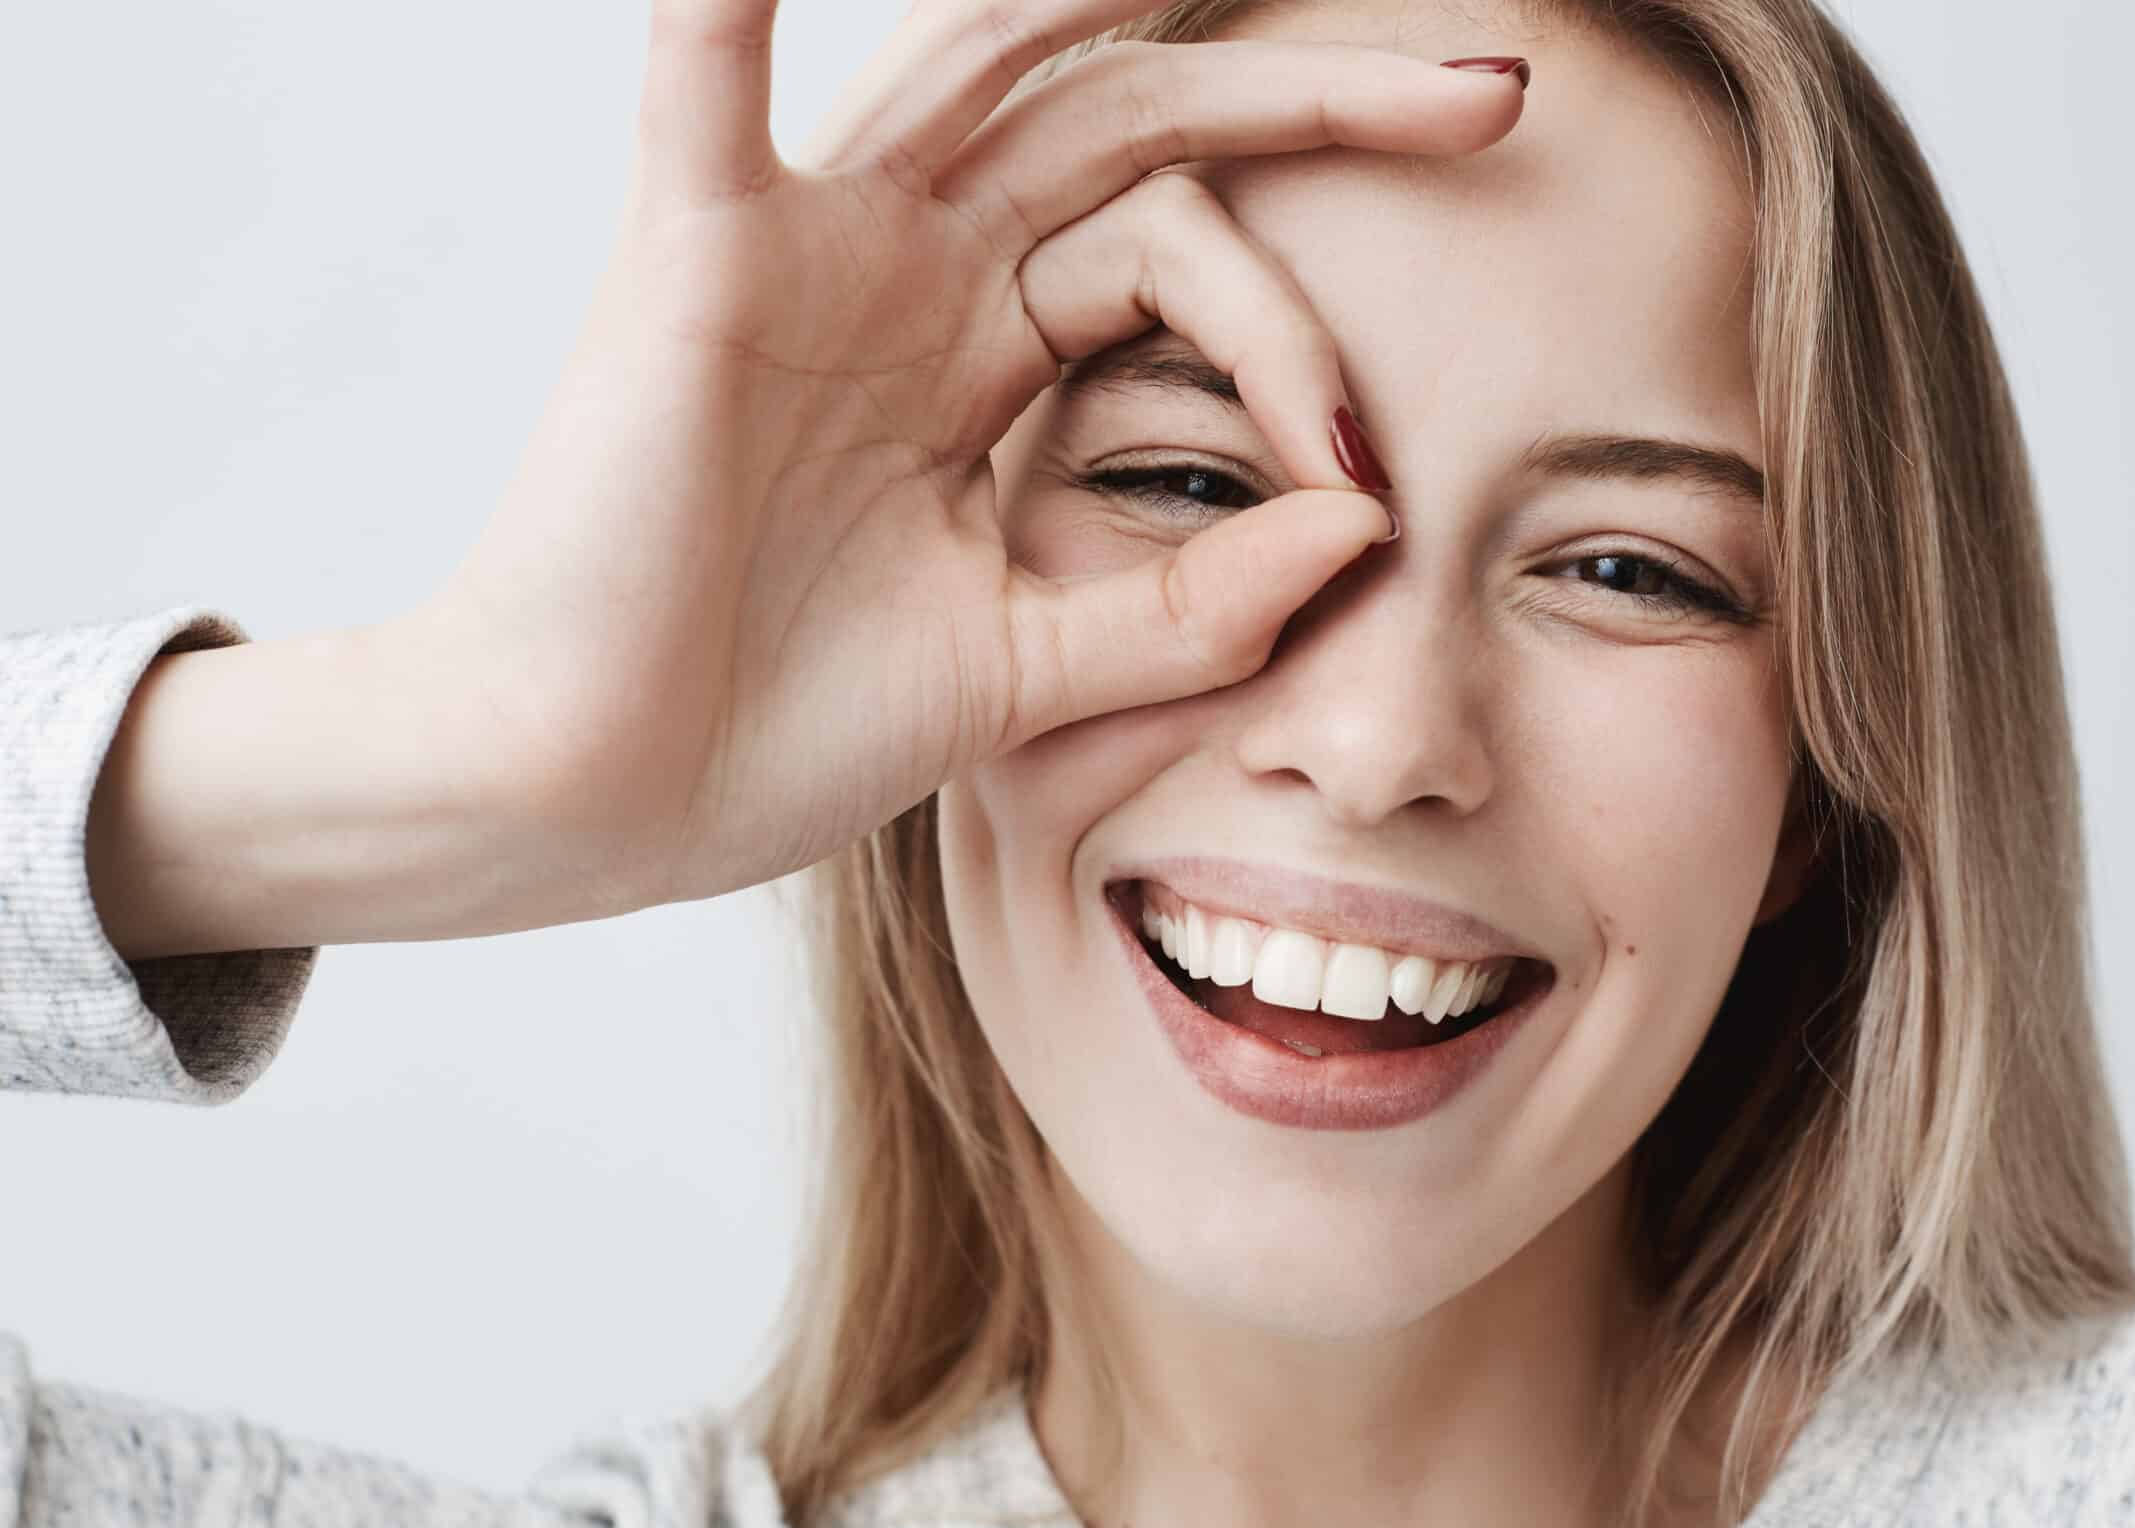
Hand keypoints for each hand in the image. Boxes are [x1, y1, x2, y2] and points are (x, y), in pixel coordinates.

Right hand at [398, 0, 1526, 916]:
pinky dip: (731, 4)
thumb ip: (1191, 605)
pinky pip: (712, 90)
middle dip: (1313, 102)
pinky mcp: (698, 264)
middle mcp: (913, 279)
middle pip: (1133, 128)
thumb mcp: (1032, 669)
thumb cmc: (778, 729)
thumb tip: (1362, 524)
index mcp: (983, 362)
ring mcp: (811, 256)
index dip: (1295, 346)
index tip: (1364, 478)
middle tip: (1493, 91)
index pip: (1187, 265)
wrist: (600, 800)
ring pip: (992, 71)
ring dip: (1112, 0)